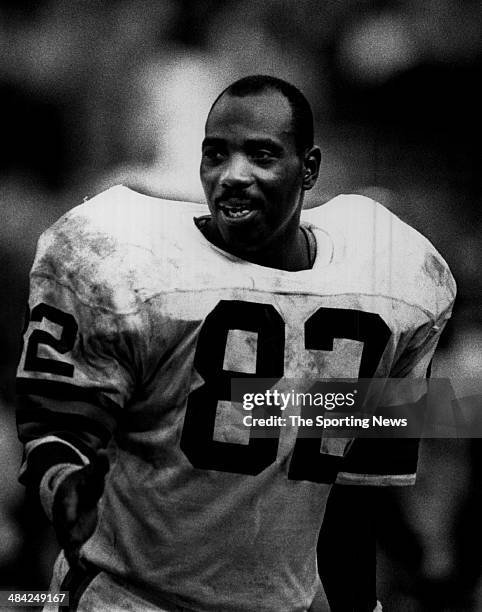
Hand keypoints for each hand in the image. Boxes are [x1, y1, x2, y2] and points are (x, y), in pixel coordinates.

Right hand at [52, 450, 108, 569]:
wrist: (72, 493)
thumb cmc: (85, 482)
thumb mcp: (91, 472)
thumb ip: (99, 465)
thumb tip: (103, 452)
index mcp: (67, 497)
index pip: (66, 505)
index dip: (68, 513)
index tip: (70, 521)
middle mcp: (64, 515)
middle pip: (64, 527)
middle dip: (69, 535)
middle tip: (74, 543)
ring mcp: (66, 528)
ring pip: (67, 541)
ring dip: (73, 550)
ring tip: (79, 563)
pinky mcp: (73, 537)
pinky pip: (73, 551)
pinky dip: (77, 561)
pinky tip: (84, 569)